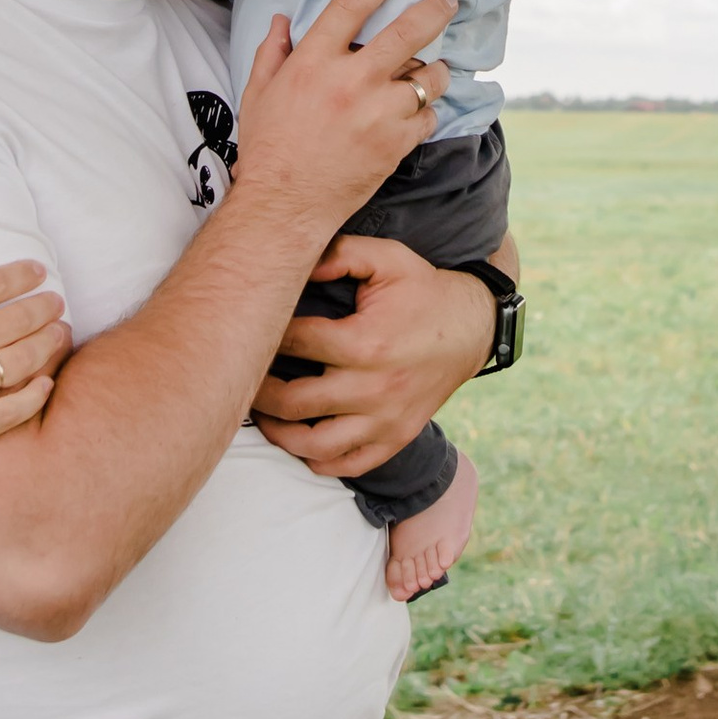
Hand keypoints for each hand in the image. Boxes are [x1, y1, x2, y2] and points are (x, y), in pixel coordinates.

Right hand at [0, 236, 68, 479]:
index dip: (21, 275)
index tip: (38, 271)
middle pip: (16, 320)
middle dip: (44, 307)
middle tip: (57, 302)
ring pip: (21, 359)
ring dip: (48, 343)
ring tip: (61, 332)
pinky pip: (11, 411)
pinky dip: (35, 395)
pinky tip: (47, 382)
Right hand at [234, 0, 457, 234]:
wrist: (284, 205)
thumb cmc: (268, 148)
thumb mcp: (258, 92)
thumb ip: (272, 52)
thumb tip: (281, 19)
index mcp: (313, 62)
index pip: (352, 4)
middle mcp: (350, 81)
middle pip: (406, 32)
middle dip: (433, 9)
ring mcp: (377, 113)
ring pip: (427, 77)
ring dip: (435, 70)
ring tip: (434, 69)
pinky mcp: (395, 144)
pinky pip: (428, 116)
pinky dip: (426, 112)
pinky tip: (417, 112)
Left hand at [249, 234, 496, 481]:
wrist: (473, 328)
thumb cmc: (423, 290)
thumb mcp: (388, 257)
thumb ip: (341, 253)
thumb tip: (298, 263)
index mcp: (366, 343)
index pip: (295, 344)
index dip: (267, 336)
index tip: (254, 331)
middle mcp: (374, 388)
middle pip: (294, 402)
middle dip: (260, 393)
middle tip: (244, 380)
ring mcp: (386, 420)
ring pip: (315, 446)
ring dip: (280, 435)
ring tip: (264, 416)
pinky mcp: (396, 438)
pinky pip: (349, 465)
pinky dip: (318, 462)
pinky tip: (300, 442)